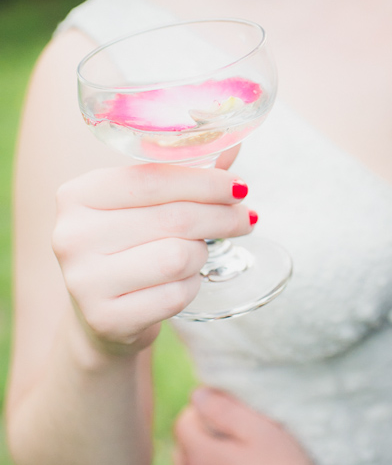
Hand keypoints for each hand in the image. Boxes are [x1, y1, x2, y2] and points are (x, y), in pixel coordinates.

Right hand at [52, 159, 253, 355]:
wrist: (101, 314)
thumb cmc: (129, 247)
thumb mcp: (145, 205)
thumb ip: (186, 174)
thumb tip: (232, 146)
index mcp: (78, 194)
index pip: (153, 178)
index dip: (205, 182)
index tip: (239, 188)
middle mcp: (73, 235)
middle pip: (174, 218)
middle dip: (222, 217)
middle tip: (245, 219)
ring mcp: (85, 281)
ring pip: (179, 257)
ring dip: (201, 255)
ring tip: (197, 254)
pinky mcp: (106, 318)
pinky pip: (175, 295)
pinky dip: (191, 287)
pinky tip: (182, 282)